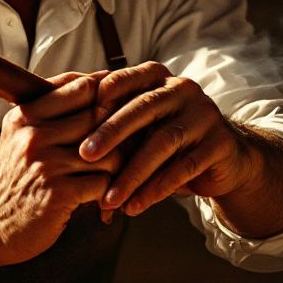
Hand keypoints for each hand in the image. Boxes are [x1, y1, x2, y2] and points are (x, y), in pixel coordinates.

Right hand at [0, 72, 118, 266]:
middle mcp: (34, 135)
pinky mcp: (59, 193)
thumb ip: (48, 111)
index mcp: (25, 116)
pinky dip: (106, 190)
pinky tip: (100, 197)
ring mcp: (46, 164)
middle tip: (131, 141)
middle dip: (120, 129)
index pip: (79, 87)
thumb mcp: (18, 136)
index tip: (121, 100)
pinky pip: (102, 181)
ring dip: (115, 165)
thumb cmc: (11, 180)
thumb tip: (92, 81)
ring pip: (107, 151)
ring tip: (112, 174)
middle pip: (99, 116)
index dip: (107, 91)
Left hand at [78, 62, 261, 216]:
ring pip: (164, 142)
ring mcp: (204, 115)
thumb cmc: (167, 142)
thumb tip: (59, 133)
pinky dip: (157, 189)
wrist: (224, 160)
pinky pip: (184, 168)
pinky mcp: (219, 143)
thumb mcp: (140, 127)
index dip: (100, 97)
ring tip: (110, 198)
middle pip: (143, 108)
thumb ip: (110, 123)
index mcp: (158, 77)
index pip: (126, 79)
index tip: (76, 117)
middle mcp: (182, 89)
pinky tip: (136, 205)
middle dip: (111, 132)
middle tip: (84, 155)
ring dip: (133, 172)